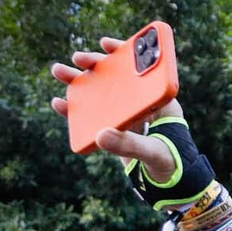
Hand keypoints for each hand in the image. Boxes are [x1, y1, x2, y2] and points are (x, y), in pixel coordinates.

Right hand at [51, 37, 215, 211]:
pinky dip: (76, 110)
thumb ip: (130, 145)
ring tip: (59, 71)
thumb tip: (101, 135)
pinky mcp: (116, 130)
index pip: (142, 70)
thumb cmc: (172, 165)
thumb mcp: (154, 153)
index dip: (124, 53)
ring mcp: (127, 116)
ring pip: (101, 93)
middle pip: (117, 77)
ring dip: (79, 82)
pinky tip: (59, 103)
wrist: (170, 187)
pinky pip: (93, 116)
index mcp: (160, 102)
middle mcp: (142, 104)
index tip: (105, 43)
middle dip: (95, 65)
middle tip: (77, 58)